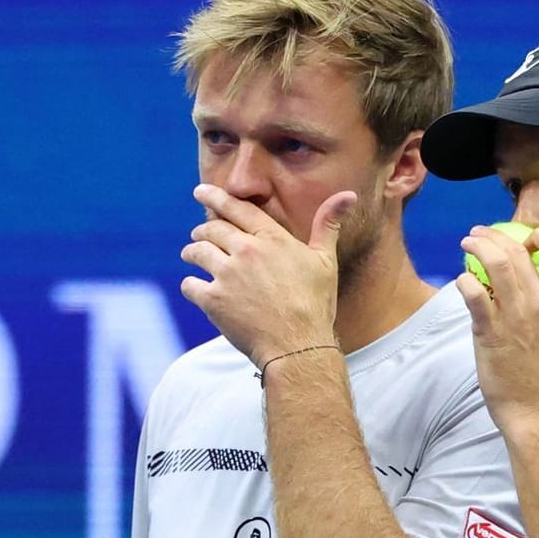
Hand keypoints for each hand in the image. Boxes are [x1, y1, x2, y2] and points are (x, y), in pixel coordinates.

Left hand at [180, 184, 356, 365]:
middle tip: (198, 234)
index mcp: (273, 240)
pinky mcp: (213, 300)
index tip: (201, 191)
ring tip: (190, 255)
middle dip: (202, 229)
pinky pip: (190, 285)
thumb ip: (328, 225)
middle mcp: (247, 252)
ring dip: (191, 252)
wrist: (298, 346)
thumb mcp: (326, 261)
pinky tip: (193, 287)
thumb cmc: (315, 305)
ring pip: (197, 252)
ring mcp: (228, 275)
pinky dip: (190, 285)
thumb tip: (348, 194)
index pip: (238, 209)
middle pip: (212, 229)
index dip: (216, 197)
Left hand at [456, 224, 538, 433]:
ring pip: (495, 262)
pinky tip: (461, 280)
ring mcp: (515, 316)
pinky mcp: (490, 333)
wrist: (538, 409)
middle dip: (494, 234)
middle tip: (478, 234)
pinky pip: (473, 294)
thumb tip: (526, 279)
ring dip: (477, 246)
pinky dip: (464, 280)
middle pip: (517, 250)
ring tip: (466, 242)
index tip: (523, 237)